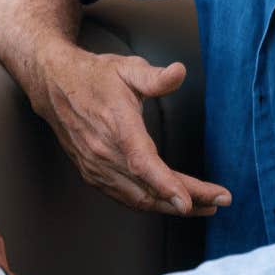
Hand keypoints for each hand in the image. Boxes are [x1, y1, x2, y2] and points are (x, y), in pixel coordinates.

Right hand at [34, 42, 229, 216]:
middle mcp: (104, 153)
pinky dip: (151, 203)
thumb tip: (180, 72)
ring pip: (139, 198)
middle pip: (149, 188)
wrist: (53, 85)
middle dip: (188, 199)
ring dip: (172, 206)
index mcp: (116, 126)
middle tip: (221, 200)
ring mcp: (96, 167)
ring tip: (205, 205)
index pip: (143, 163)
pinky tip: (171, 203)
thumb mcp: (127, 68)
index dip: (166, 185)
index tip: (189, 202)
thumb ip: (155, 76)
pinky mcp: (93, 173)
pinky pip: (125, 197)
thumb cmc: (94, 76)